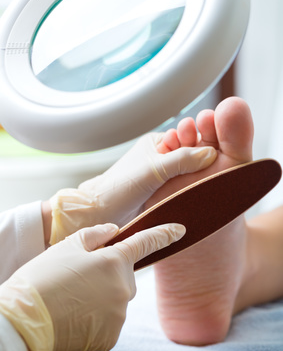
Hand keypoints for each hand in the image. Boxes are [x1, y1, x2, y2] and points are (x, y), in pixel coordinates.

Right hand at [0, 222, 184, 350]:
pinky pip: (111, 321)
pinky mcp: (112, 336)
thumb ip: (96, 235)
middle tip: (81, 279)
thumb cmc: (44, 277)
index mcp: (115, 260)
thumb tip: (115, 231)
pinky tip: (78, 316)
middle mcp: (124, 287)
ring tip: (75, 299)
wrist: (25, 320)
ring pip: (117, 299)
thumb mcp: (67, 246)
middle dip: (110, 274)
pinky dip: (99, 318)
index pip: (146, 242)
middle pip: (125, 275)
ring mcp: (120, 314)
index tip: (180, 230)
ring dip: (103, 297)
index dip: (164, 234)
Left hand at [50, 133, 215, 242]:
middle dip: (203, 160)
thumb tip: (211, 153)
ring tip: (213, 181)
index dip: (201, 143)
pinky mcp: (165, 194)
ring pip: (190, 174)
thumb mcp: (154, 169)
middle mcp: (162, 158)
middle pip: (191, 156)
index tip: (215, 150)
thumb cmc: (120, 186)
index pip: (188, 138)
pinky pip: (185, 189)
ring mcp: (164, 177)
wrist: (102, 212)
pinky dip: (193, 190)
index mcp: (157, 144)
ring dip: (199, 177)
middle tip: (217, 165)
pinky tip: (204, 195)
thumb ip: (182, 159)